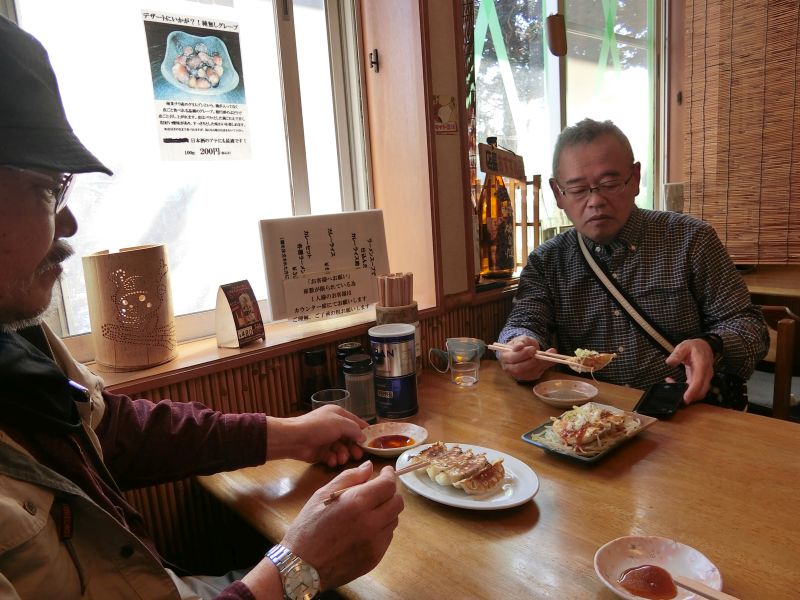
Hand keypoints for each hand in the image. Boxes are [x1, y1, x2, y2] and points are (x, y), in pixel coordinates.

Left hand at [267, 405, 367, 466]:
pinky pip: (332, 456)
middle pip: (350, 438)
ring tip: (342, 459)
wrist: (294, 438)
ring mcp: (327, 439)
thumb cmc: (318, 426)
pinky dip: (333, 459)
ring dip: (343, 454)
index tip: (373, 441)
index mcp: (338, 414)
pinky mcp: (321, 452)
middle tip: (358, 455)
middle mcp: (333, 426)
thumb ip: (355, 429)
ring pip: (342, 449)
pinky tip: (332, 461)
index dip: (364, 431)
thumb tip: (363, 437)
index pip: (356, 422)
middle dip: (354, 447)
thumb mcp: (340, 423)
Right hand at [281, 461, 402, 589]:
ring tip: (367, 511)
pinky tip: (364, 529)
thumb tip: (369, 467)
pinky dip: (381, 528)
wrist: (301, 567)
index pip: (388, 485)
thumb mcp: (322, 495)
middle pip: (397, 502)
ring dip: (386, 511)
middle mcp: (371, 522)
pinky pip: (387, 537)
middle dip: (390, 493)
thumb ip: (349, 478)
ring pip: (394, 519)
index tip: (385, 472)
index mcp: (356, 503)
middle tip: (377, 491)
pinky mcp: (375, 558)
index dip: (389, 475)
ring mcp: (375, 543)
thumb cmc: (308, 527)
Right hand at [496, 335, 554, 380]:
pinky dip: (543, 368)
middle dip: (531, 362)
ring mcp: (517, 374)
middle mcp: (509, 368)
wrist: (525, 350)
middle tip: (540, 354)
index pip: (512, 358)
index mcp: (504, 357)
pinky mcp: (526, 377)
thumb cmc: (522, 344)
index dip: (523, 354)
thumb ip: (521, 342)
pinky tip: (549, 360)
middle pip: (519, 368)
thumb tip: (519, 346)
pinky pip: (535, 375)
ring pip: (528, 373)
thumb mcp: (522, 339)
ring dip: (539, 365)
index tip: (533, 349)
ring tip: (548, 355)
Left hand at [665, 338, 715, 402]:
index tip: (685, 398)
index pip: (699, 381)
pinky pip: (694, 389)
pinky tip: (674, 383)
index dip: (692, 391)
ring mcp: (704, 378)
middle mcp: (705, 374)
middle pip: (701, 391)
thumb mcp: (684, 346)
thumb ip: (677, 354)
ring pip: (699, 392)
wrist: (704, 346)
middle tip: (675, 395)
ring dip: (686, 394)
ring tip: (671, 384)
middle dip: (690, 397)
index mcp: (702, 365)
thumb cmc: (694, 347)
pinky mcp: (700, 380)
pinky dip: (685, 390)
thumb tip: (670, 362)